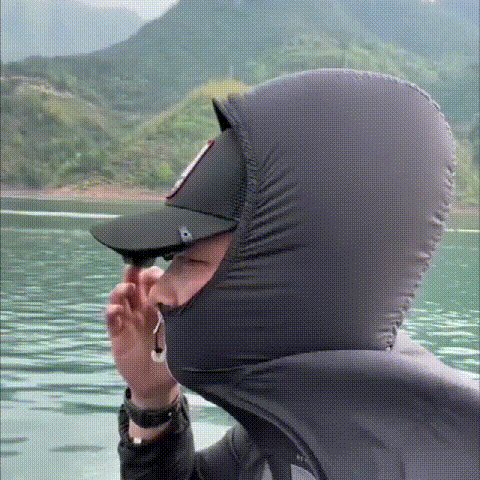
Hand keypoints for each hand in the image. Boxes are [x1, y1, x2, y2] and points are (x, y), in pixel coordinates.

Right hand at [105, 265, 179, 407]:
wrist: (157, 384)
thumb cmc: (173, 356)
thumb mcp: (182, 336)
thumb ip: (184, 321)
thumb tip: (192, 304)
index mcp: (160, 305)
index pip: (154, 283)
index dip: (153, 275)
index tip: (156, 273)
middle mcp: (143, 308)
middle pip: (135, 284)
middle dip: (134, 274)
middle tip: (135, 268)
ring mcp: (129, 319)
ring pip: (121, 298)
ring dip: (121, 290)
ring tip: (126, 289)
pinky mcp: (118, 334)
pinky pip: (111, 320)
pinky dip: (111, 312)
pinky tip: (114, 310)